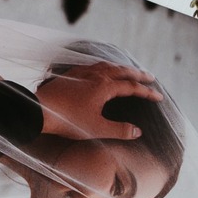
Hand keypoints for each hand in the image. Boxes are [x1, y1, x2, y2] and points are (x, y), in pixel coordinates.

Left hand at [38, 59, 164, 140]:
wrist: (39, 110)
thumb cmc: (68, 121)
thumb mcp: (97, 129)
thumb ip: (120, 130)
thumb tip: (137, 131)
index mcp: (105, 87)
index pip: (132, 87)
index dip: (147, 92)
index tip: (158, 97)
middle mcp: (96, 75)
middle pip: (122, 71)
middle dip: (138, 74)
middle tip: (150, 77)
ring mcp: (82, 73)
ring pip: (107, 65)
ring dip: (121, 68)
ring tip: (128, 71)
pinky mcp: (70, 75)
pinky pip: (93, 65)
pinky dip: (104, 66)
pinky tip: (100, 70)